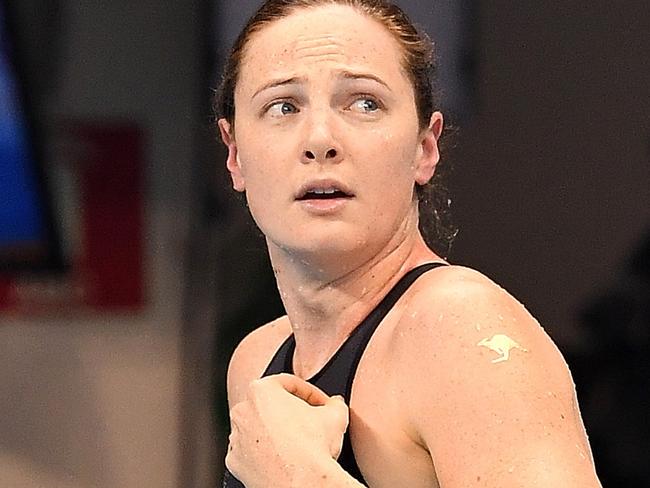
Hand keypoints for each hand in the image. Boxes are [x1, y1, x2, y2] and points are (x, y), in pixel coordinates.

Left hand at [226, 373, 348, 486]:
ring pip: (258, 428)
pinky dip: (265, 454)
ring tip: (298, 444)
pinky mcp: (235, 462)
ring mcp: (236, 438)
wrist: (302, 484)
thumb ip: (334, 403)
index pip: (289, 384)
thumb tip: (335, 404)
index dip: (311, 393)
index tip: (321, 404)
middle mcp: (243, 411)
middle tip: (310, 423)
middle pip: (270, 405)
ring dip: (276, 433)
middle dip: (291, 413)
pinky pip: (251, 452)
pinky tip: (283, 458)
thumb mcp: (336, 415)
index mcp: (262, 390)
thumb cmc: (313, 448)